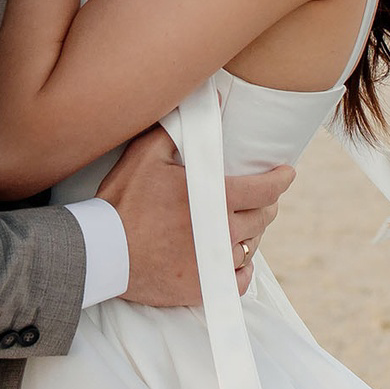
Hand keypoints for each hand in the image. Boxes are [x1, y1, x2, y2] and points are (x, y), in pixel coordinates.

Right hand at [99, 125, 296, 305]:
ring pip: (251, 246)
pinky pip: (238, 279)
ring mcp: (214, 263)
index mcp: (215, 198)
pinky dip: (241, 269)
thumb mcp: (146, 154)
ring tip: (244, 223)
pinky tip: (234, 258)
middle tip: (262, 198)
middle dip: (267, 204)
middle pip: (263, 218)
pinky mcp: (203, 287)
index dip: (281, 179)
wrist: (102, 252)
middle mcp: (222, 232)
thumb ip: (181, 128)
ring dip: (251, 233)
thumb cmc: (123, 201)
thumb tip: (212, 100)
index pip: (266, 189)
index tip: (287, 174)